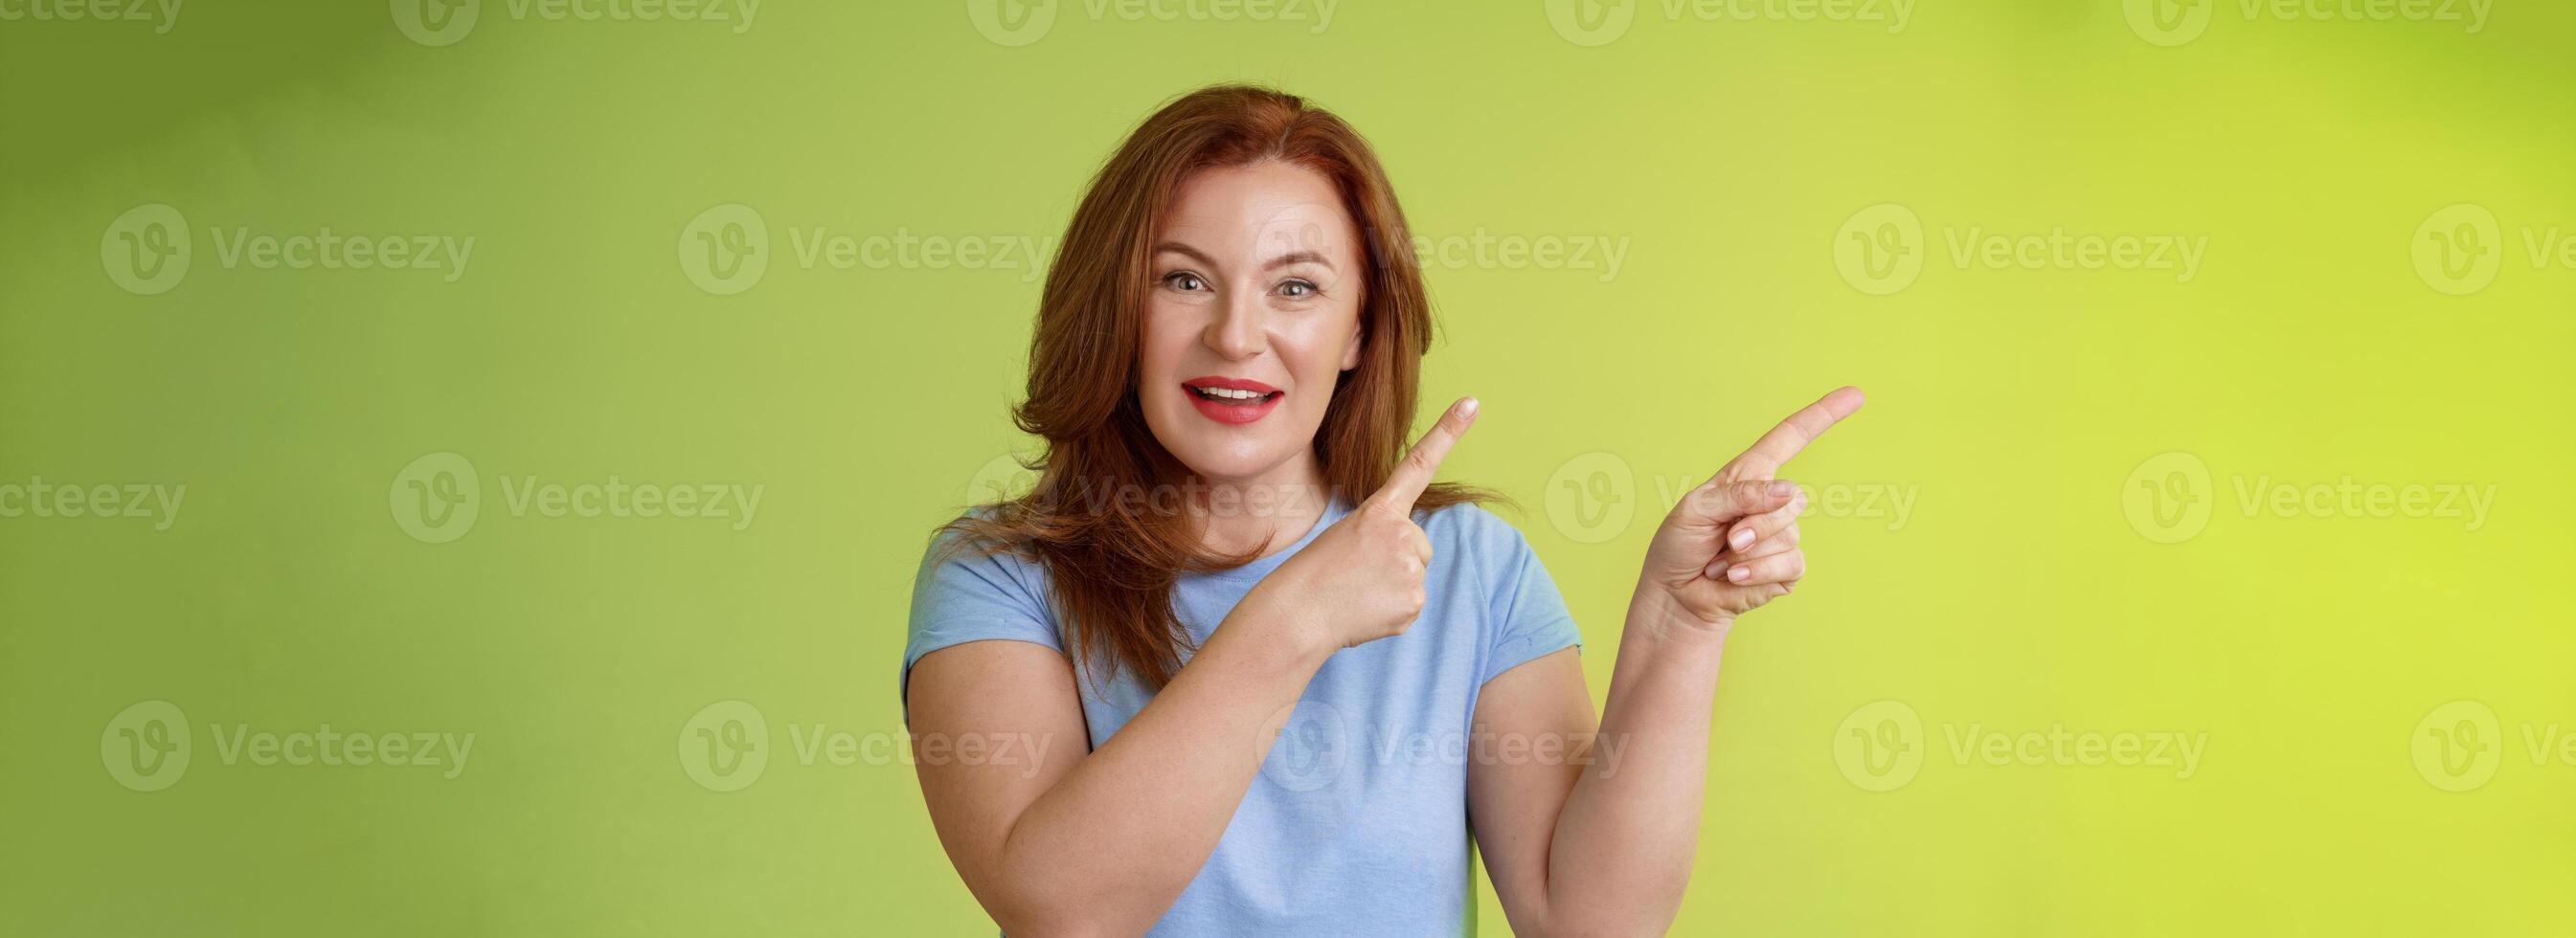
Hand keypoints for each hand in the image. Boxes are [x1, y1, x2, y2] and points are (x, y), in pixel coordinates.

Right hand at [1238, 397, 1479, 651]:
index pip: (1417, 464)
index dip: (1448, 432)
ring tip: (1357, 592)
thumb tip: (1409, 562)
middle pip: (1419, 546)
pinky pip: (1411, 603)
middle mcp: (1401, 533)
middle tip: (1358, 573)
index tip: (1472, 403)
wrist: (1298, 614)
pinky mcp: (1413, 601)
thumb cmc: (1315, 574)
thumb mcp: (1348, 536)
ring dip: (1391, 586)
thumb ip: (1385, 536)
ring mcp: (1409, 567)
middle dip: (1396, 560)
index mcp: (1379, 510)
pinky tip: (1365, 610)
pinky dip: (1392, 610)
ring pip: (1415, 574)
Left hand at [1640, 387, 1864, 629]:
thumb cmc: (1680, 545)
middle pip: (1790, 499)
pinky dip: (1756, 572)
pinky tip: (1733, 577)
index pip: (1791, 438)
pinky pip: (1789, 564)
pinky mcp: (1787, 568)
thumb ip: (1740, 495)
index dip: (1823, 415)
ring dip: (1746, 552)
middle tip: (1724, 538)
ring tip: (1721, 560)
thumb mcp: (1696, 509)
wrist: (1677, 593)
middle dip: (1754, 523)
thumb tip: (1787, 492)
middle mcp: (1771, 501)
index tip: (1856, 395)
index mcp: (1749, 475)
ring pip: (1786, 535)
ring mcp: (1783, 535)